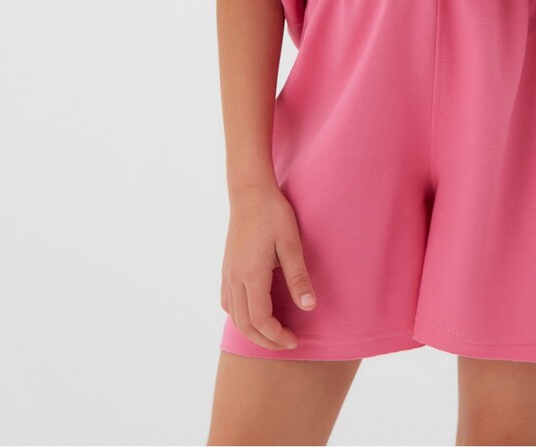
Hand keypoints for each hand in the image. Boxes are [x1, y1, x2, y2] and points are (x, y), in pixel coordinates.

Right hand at [222, 182, 318, 350]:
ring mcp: (227, 274)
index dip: (276, 336)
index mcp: (251, 274)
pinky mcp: (226, 268)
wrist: (249, 191)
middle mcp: (235, 278)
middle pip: (245, 325)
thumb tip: (309, 307)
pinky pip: (228, 303)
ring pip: (234, 317)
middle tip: (287, 343)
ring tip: (274, 333)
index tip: (294, 340)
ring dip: (253, 331)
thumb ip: (298, 276)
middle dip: (266, 340)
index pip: (260, 320)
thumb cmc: (273, 213)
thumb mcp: (291, 242)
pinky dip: (240, 317)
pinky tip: (254, 313)